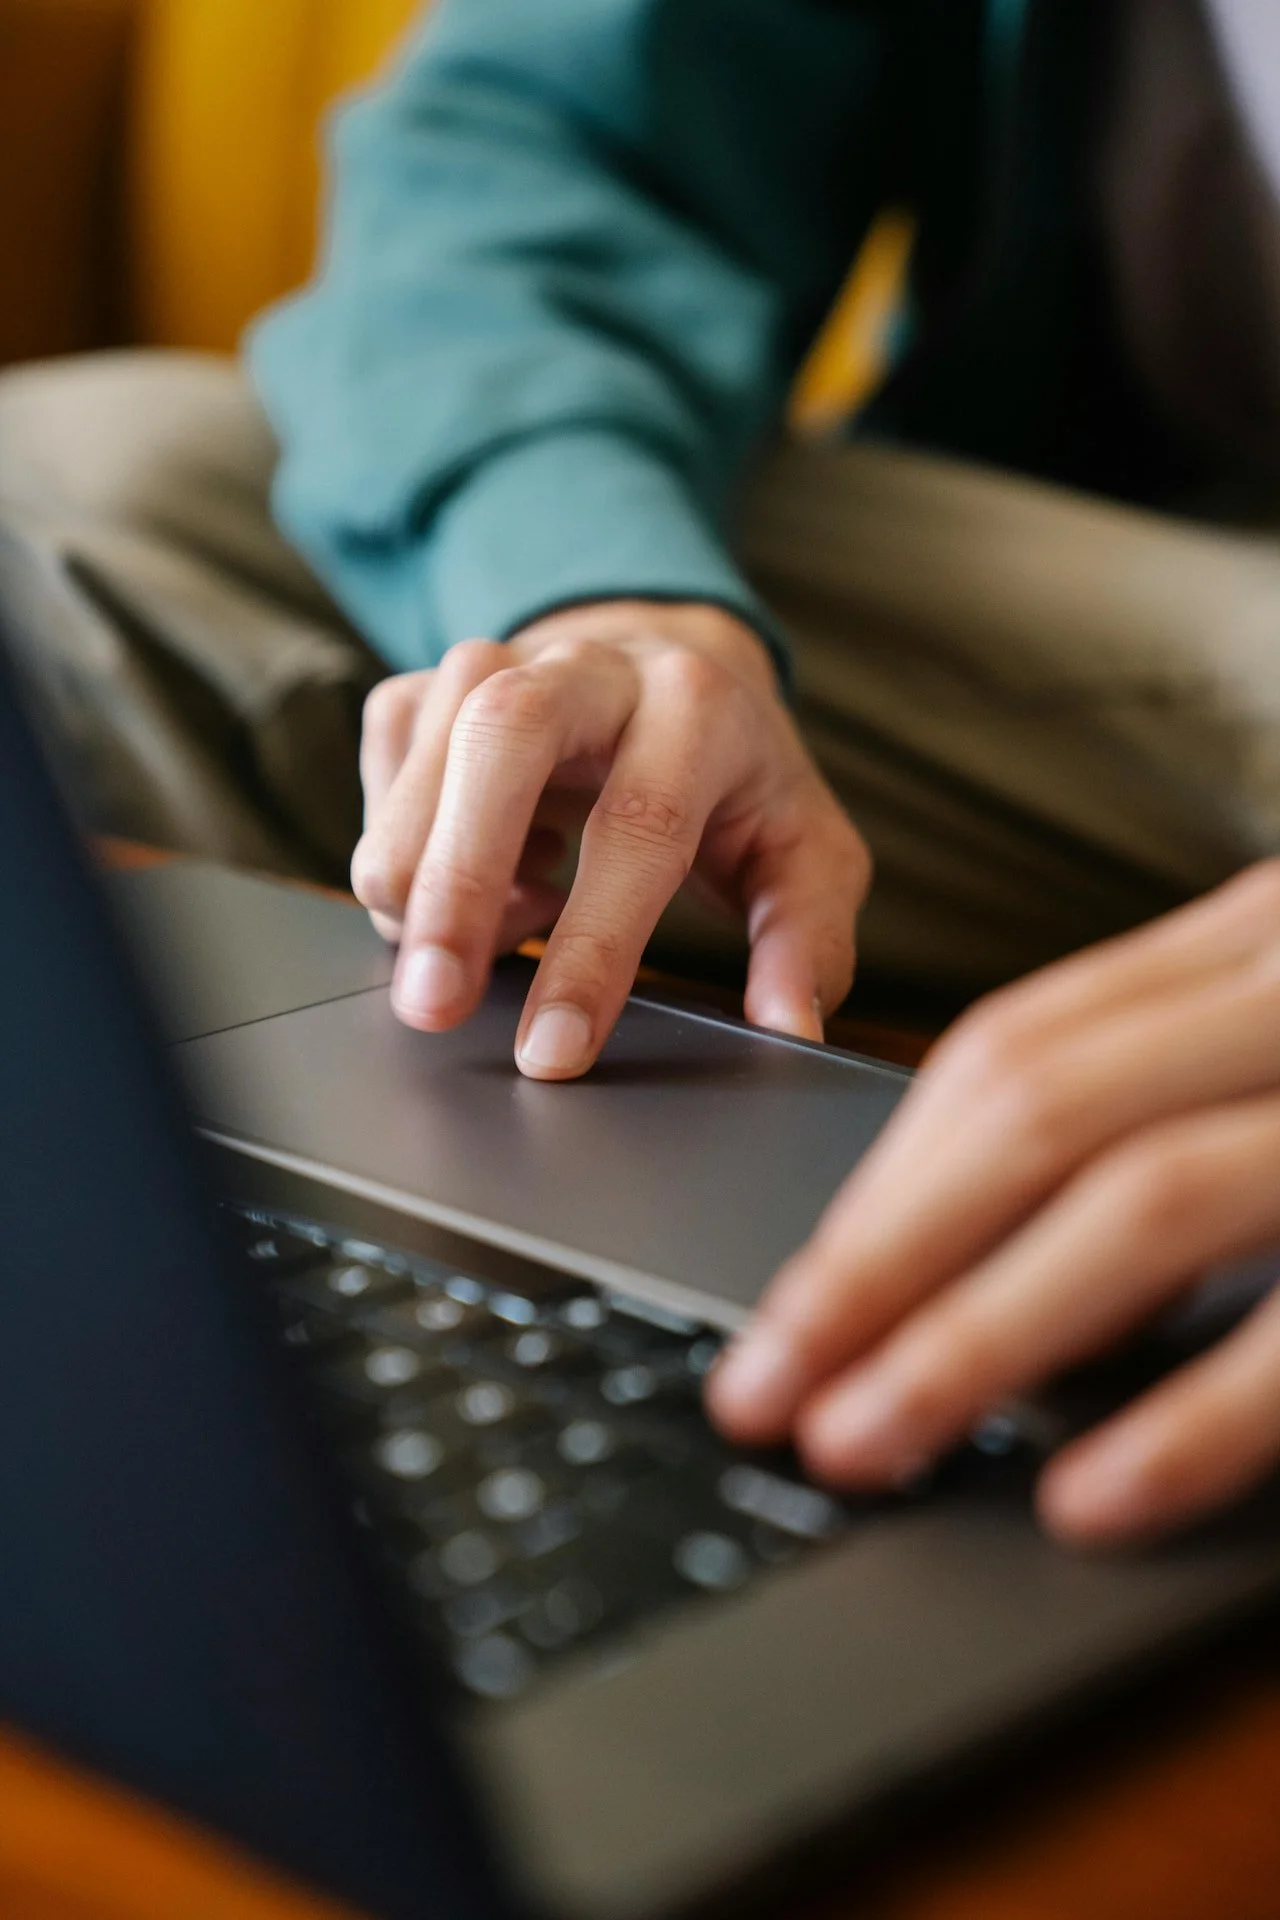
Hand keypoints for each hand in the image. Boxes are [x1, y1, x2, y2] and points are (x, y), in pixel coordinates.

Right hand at [351, 599, 869, 1078]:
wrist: (676, 664)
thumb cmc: (739, 781)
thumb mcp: (806, 857)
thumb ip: (805, 944)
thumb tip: (788, 1031)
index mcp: (698, 709)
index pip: (638, 828)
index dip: (592, 949)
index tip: (553, 1052)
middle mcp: (595, 667)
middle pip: (503, 739)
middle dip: (457, 881)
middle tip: (431, 1004)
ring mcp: (503, 660)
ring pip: (428, 745)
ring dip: (424, 872)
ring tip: (487, 946)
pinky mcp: (434, 683)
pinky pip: (386, 759)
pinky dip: (405, 842)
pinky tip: (478, 880)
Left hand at [708, 862, 1279, 1547]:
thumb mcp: (1278, 1050)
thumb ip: (1157, 1111)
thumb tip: (985, 1258)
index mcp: (1245, 948)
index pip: (1013, 1051)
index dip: (880, 1187)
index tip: (785, 1299)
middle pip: (1032, 1113)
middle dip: (872, 1262)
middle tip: (759, 1387)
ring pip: (1138, 1201)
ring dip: (974, 1336)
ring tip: (857, 1441)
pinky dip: (1189, 1424)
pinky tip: (1085, 1500)